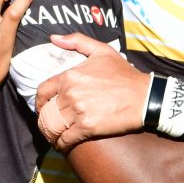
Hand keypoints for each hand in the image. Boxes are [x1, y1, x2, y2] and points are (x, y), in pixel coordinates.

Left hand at [34, 33, 149, 150]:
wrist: (144, 96)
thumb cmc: (124, 74)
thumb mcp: (102, 50)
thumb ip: (76, 41)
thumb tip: (53, 38)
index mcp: (70, 76)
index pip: (43, 91)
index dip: (40, 101)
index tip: (43, 107)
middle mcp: (70, 93)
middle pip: (46, 111)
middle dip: (45, 119)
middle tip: (48, 123)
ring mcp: (78, 111)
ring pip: (53, 126)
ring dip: (51, 133)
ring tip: (54, 135)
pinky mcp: (87, 127)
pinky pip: (65, 139)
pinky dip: (61, 144)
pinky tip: (63, 144)